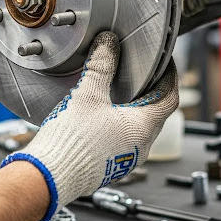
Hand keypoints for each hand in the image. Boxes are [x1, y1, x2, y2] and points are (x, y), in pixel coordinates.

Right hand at [1, 31, 178, 220]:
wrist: (49, 177)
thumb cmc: (72, 142)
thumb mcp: (87, 95)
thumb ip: (101, 65)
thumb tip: (108, 43)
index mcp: (142, 128)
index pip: (170, 98)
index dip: (170, 77)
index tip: (166, 64)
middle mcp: (140, 147)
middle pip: (156, 113)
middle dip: (152, 90)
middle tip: (143, 72)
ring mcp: (126, 158)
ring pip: (140, 127)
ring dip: (136, 107)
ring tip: (122, 89)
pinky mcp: (110, 164)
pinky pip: (125, 139)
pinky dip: (122, 121)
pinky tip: (104, 113)